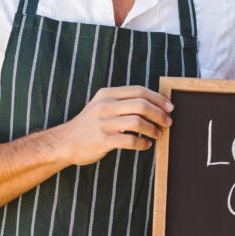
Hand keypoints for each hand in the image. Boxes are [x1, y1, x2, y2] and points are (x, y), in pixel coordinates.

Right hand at [56, 85, 172, 165]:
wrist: (64, 142)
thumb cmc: (90, 124)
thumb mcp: (102, 105)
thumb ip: (123, 102)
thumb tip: (155, 103)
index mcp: (107, 94)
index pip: (139, 91)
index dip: (158, 99)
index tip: (170, 107)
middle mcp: (105, 106)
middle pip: (141, 105)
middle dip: (159, 114)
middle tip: (168, 122)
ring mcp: (103, 123)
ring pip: (138, 122)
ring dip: (153, 129)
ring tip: (158, 134)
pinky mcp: (103, 140)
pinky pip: (131, 140)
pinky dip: (143, 143)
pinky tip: (146, 145)